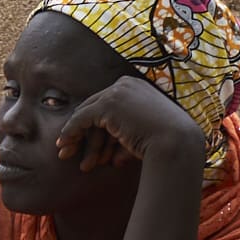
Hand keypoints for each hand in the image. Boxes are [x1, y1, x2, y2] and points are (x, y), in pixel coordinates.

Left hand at [55, 74, 210, 178]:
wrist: (176, 142)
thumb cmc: (165, 144)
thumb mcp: (142, 132)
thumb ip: (123, 133)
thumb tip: (109, 152)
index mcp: (136, 87)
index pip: (106, 105)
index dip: (92, 124)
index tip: (81, 141)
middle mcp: (126, 85)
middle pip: (93, 108)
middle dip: (79, 131)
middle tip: (64, 148)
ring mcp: (117, 92)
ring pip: (87, 116)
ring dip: (77, 139)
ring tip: (66, 155)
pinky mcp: (108, 104)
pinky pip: (81, 119)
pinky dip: (70, 132)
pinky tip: (63, 144)